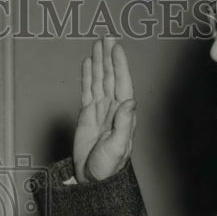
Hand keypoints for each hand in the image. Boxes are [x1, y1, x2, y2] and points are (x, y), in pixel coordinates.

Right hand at [73, 36, 135, 182]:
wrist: (93, 179)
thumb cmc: (108, 167)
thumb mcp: (118, 147)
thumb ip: (124, 124)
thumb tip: (129, 102)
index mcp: (123, 114)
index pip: (122, 83)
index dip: (119, 65)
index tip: (116, 48)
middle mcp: (113, 108)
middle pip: (111, 76)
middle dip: (109, 56)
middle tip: (107, 37)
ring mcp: (100, 110)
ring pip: (99, 80)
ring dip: (99, 61)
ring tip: (98, 43)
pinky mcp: (87, 114)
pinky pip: (88, 90)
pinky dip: (88, 75)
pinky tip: (89, 63)